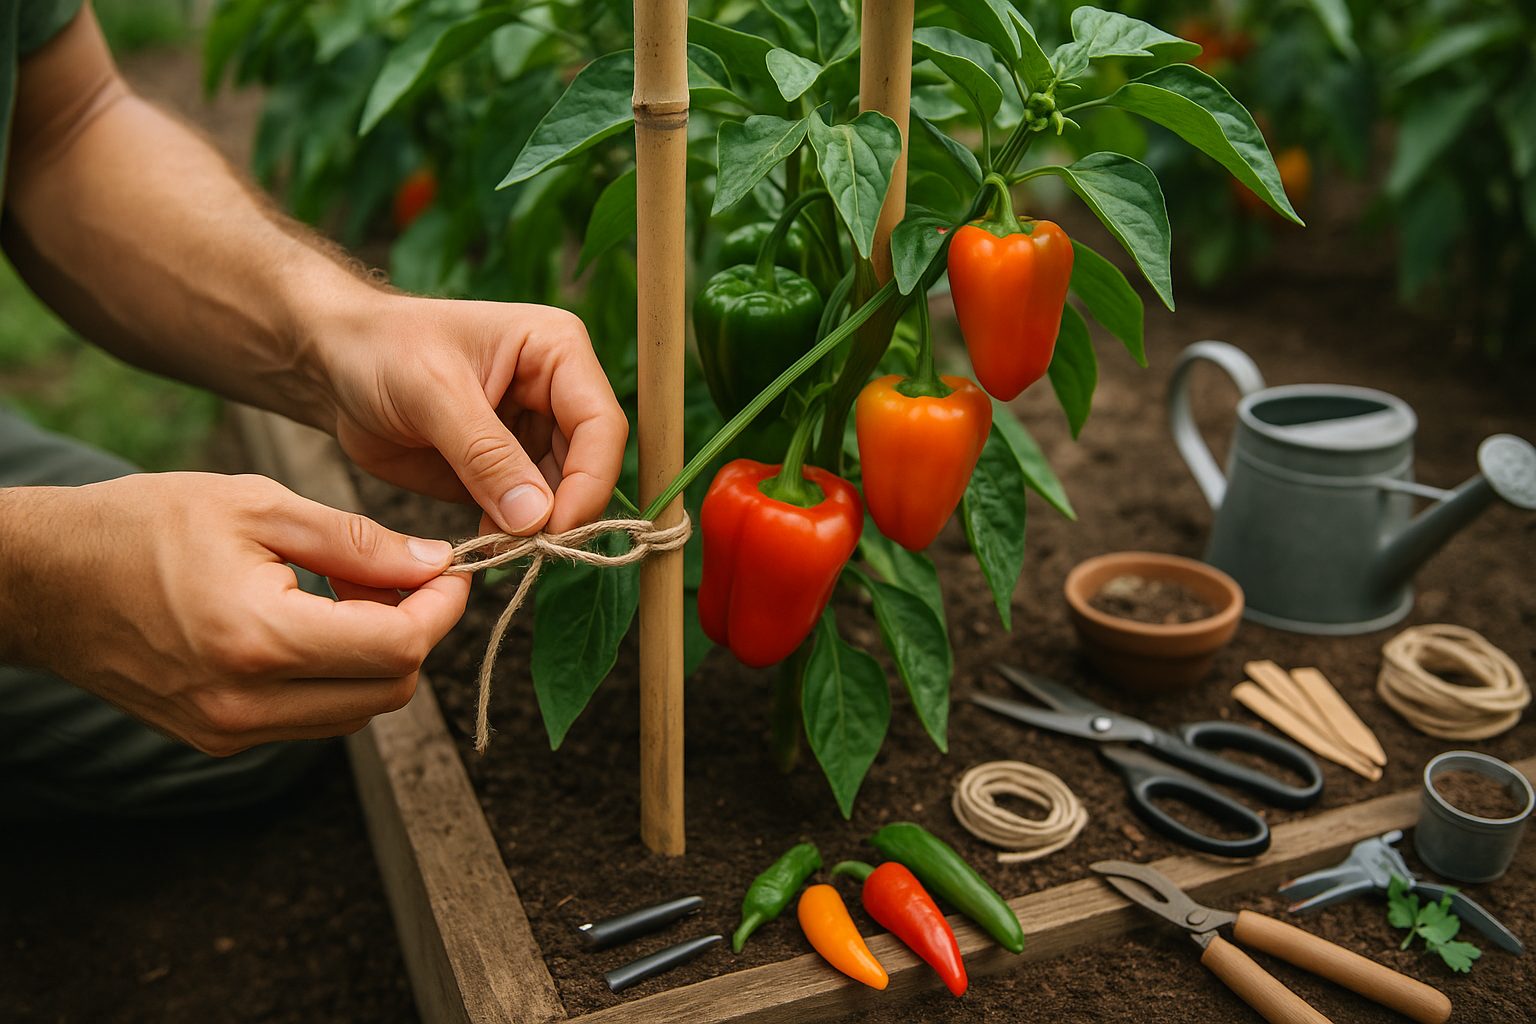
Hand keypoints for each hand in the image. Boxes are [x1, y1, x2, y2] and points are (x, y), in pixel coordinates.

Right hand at [4, 473, 468, 754]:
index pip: (398, 649)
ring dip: (380, 657)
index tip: (449, 569)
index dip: (442, 609)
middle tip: (407, 576)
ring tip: (355, 592)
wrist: (45, 581)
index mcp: (258, 640)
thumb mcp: (258, 507)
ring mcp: (231, 732)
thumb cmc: (144, 525)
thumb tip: (435, 564)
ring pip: (358, 711)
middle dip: (418, 634)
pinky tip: (318, 622)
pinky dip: (338, 675)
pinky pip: (315, 718)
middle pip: (390, 691)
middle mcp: (246, 705)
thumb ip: (357, 542)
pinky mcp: (220, 740)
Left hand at [318, 291, 627, 535]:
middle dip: (565, 510)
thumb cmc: (382, 350)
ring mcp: (534, 433)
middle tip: (526, 548)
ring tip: (497, 547)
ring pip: (564, 494)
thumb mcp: (432, 392)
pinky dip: (513, 535)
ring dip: (538, 529)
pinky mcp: (507, 470)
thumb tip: (537, 517)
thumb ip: (486, 454)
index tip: (556, 526)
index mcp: (557, 351)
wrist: (335, 363)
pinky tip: (485, 544)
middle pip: (591, 464)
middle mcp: (558, 393)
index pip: (601, 424)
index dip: (591, 479)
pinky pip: (528, 512)